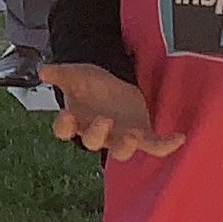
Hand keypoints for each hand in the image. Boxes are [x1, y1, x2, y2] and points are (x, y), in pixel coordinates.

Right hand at [44, 62, 180, 162]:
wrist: (111, 84)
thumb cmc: (91, 84)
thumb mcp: (75, 74)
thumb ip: (60, 73)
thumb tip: (43, 71)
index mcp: (77, 121)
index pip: (64, 130)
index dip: (64, 126)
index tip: (66, 115)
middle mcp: (97, 134)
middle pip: (94, 142)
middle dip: (97, 133)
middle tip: (103, 120)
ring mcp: (120, 136)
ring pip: (121, 150)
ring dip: (126, 146)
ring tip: (132, 138)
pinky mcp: (141, 134)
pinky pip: (154, 145)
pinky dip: (166, 145)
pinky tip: (179, 138)